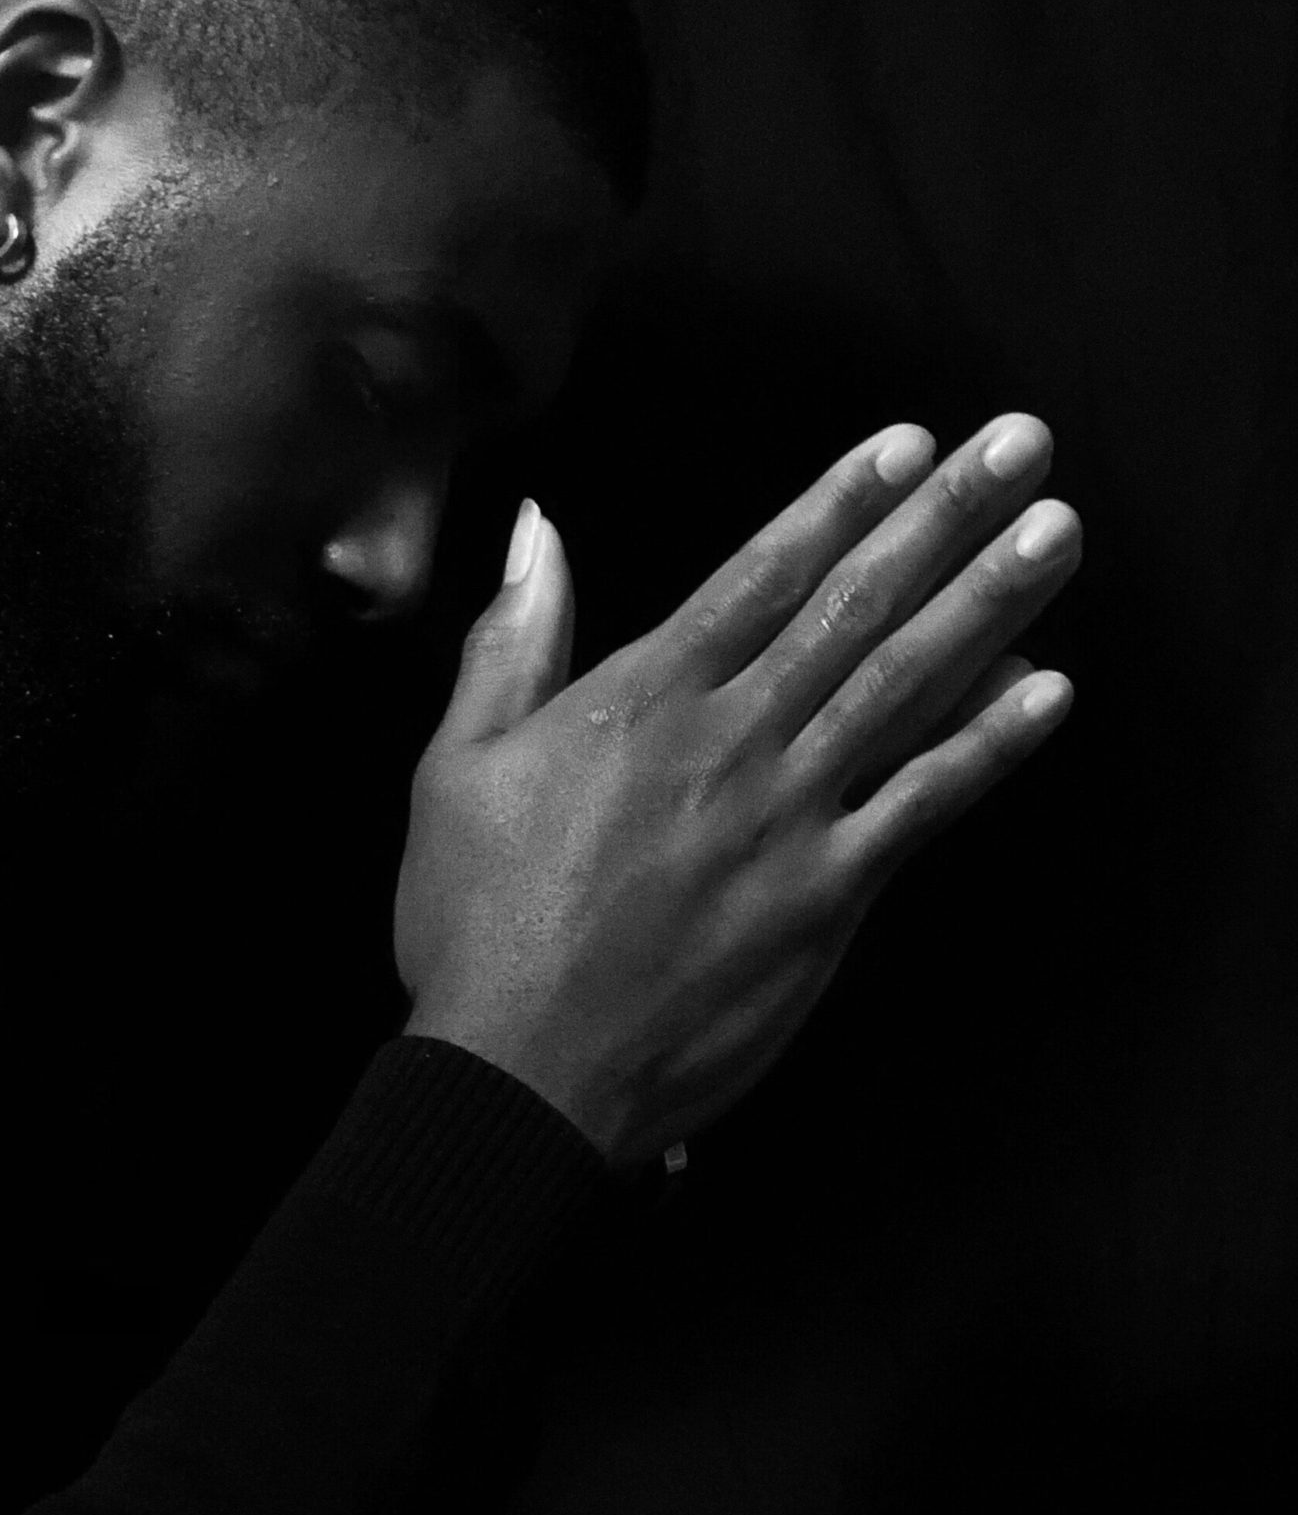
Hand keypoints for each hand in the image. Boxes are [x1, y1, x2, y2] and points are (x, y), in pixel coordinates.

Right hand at [395, 416, 1079, 1165]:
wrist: (524, 1070)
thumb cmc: (475, 923)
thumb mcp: (456, 766)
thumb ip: (511, 643)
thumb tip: (537, 535)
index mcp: (640, 701)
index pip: (761, 574)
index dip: (840, 501)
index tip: (908, 444)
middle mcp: (729, 742)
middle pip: (855, 607)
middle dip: (945, 518)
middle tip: (1020, 448)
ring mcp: (786, 819)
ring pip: (906, 686)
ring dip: (991, 603)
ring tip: (1057, 534)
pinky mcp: (825, 898)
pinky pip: (923, 805)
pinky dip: (989, 746)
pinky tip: (1048, 693)